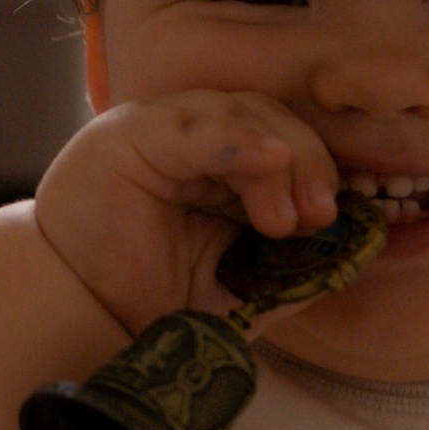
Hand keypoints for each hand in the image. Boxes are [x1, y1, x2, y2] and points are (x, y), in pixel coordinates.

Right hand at [33, 92, 344, 341]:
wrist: (78, 316)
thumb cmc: (145, 300)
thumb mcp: (236, 293)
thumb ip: (289, 273)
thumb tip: (350, 257)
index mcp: (222, 168)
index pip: (286, 144)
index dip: (318, 173)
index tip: (335, 222)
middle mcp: (196, 139)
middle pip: (272, 120)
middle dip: (308, 164)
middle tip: (318, 217)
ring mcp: (163, 130)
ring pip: (239, 114)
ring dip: (275, 162)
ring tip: (281, 218)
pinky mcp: (130, 136)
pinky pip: (191, 127)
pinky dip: (234, 139)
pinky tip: (266, 160)